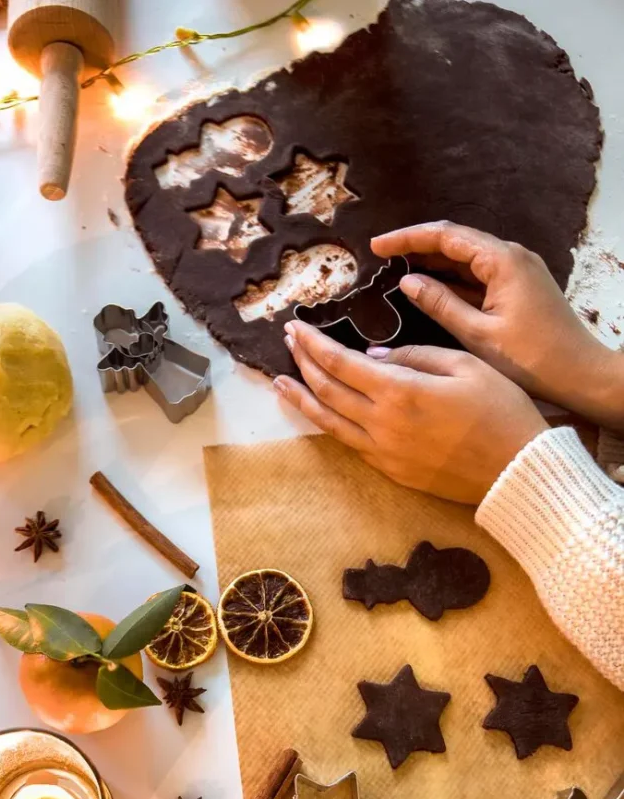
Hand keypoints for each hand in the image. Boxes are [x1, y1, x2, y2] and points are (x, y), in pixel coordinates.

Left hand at [274, 320, 547, 504]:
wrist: (517, 471)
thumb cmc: (501, 411)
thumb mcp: (465, 366)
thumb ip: (415, 355)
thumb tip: (374, 355)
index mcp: (399, 391)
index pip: (340, 362)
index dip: (313, 343)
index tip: (295, 327)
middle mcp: (381, 424)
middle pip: (327, 390)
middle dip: (303, 362)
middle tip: (288, 342)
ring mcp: (383, 452)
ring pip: (329, 422)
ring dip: (302, 399)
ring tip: (281, 382)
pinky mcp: (391, 471)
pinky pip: (349, 443)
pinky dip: (328, 424)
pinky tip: (320, 413)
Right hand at [371, 221, 623, 432]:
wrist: (580, 375)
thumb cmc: (531, 359)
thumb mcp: (477, 334)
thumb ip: (440, 304)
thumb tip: (407, 282)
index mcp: (502, 260)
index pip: (446, 236)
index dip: (407, 238)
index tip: (377, 246)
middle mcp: (511, 256)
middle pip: (456, 240)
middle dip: (417, 246)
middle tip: (381, 256)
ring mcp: (517, 271)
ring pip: (466, 258)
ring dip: (433, 262)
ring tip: (396, 270)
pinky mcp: (518, 288)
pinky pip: (478, 275)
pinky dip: (452, 280)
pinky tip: (428, 288)